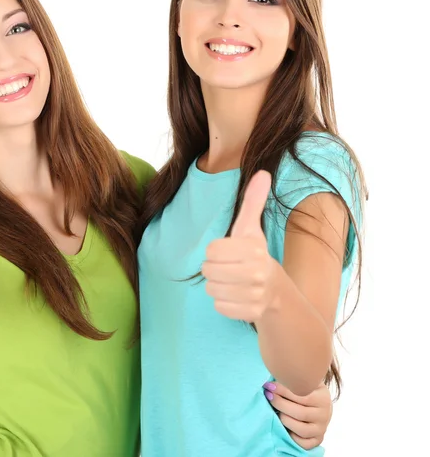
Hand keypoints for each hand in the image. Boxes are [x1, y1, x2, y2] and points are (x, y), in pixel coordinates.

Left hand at [202, 170, 278, 322]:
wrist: (276, 292)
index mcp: (254, 250)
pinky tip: (237, 297)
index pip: (211, 250)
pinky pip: (219, 307)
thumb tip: (262, 171)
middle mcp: (257, 273)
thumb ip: (253, 201)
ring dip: (217, 286)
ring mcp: (255, 295)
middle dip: (214, 269)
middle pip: (208, 270)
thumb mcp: (251, 228)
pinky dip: (223, 303)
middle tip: (229, 269)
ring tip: (233, 282)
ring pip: (211, 290)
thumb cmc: (254, 254)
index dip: (215, 251)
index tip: (229, 253)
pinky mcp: (251, 313)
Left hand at [264, 381, 331, 449]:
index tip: (269, 385)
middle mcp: (325, 414)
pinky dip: (292, 436)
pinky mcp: (317, 440)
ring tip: (276, 411)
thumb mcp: (304, 380)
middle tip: (268, 395)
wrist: (319, 403)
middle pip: (300, 413)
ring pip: (301, 429)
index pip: (302, 395)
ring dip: (284, 419)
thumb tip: (274, 371)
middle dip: (280, 404)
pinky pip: (303, 443)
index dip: (283, 390)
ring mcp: (321, 429)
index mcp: (323, 397)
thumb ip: (293, 378)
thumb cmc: (306, 388)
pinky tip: (284, 426)